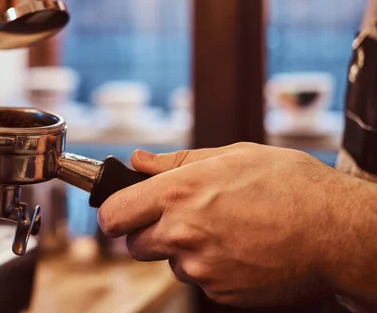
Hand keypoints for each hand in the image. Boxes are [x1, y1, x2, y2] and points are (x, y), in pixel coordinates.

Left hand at [98, 143, 354, 307]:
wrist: (335, 230)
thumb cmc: (289, 184)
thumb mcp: (231, 156)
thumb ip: (175, 161)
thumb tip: (139, 160)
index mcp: (178, 193)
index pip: (113, 215)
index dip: (114, 213)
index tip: (122, 211)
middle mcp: (182, 233)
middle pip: (135, 244)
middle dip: (149, 232)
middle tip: (180, 217)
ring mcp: (201, 268)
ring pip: (170, 263)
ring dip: (184, 250)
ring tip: (223, 229)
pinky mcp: (220, 293)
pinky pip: (201, 281)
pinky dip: (212, 268)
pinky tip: (239, 249)